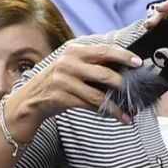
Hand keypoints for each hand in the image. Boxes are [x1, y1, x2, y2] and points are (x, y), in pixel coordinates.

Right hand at [12, 44, 142, 129]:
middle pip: (104, 73)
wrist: (30, 99)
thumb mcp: (71, 66)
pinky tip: (115, 116)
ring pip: (98, 94)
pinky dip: (104, 112)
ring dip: (116, 106)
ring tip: (128, 113)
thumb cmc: (56, 82)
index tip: (138, 62)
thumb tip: (122, 70)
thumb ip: (91, 64)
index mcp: (74, 51)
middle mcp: (68, 63)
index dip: (123, 56)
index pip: (104, 50)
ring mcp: (63, 80)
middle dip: (123, 84)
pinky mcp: (61, 97)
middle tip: (136, 92)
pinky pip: (89, 105)